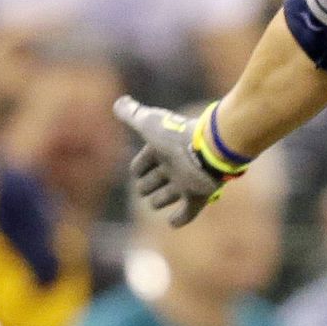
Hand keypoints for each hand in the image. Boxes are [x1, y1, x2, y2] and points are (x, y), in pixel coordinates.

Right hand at [117, 96, 237, 226]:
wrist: (208, 149)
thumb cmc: (176, 135)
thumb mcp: (149, 124)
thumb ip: (132, 114)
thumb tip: (118, 103)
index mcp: (161, 150)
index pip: (142, 163)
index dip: (137, 167)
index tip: (136, 170)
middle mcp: (173, 167)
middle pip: (154, 181)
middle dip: (147, 185)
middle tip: (143, 188)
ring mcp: (186, 183)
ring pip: (168, 196)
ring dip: (160, 200)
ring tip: (154, 202)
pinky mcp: (197, 196)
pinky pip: (188, 213)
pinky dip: (179, 219)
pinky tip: (172, 222)